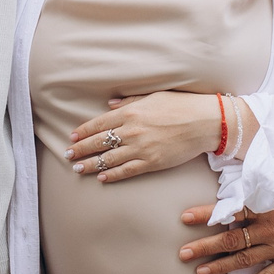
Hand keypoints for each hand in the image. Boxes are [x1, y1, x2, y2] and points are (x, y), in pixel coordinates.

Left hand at [67, 91, 233, 181]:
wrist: (205, 122)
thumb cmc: (181, 105)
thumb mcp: (153, 96)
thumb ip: (130, 101)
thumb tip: (110, 105)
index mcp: (130, 112)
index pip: (99, 124)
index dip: (83, 132)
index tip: (72, 138)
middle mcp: (131, 131)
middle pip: (99, 143)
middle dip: (81, 150)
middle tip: (68, 156)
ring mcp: (141, 148)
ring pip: (108, 159)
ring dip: (90, 165)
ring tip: (78, 169)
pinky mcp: (152, 163)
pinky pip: (126, 171)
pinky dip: (112, 175)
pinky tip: (101, 177)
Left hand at [177, 183, 273, 273]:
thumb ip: (264, 188)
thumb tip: (243, 183)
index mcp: (266, 207)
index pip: (229, 210)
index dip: (205, 214)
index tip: (184, 217)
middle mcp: (268, 228)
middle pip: (229, 239)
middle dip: (204, 247)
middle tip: (182, 254)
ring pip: (243, 259)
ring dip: (219, 267)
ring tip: (199, 272)